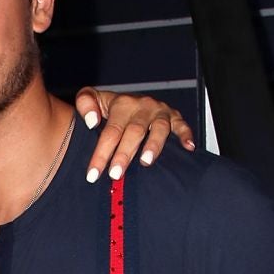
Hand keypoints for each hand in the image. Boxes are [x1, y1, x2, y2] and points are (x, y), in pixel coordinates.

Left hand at [74, 87, 196, 182]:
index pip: (110, 131)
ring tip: (145, 162)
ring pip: (159, 128)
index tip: (93, 174)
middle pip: (134, 132)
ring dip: (154, 145)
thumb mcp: (94, 99)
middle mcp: (142, 106)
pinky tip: (187, 147)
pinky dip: (185, 135)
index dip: (101, 153)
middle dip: (124, 154)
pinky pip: (182, 125)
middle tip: (115, 174)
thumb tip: (91, 121)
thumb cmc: (111, 107)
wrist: (133, 100)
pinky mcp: (175, 117)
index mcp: (122, 104)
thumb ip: (86, 103)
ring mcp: (160, 112)